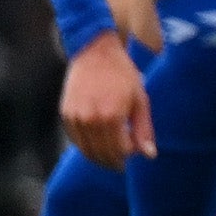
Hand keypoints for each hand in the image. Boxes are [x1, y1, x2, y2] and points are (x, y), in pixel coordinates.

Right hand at [60, 32, 154, 169]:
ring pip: (86, 150)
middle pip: (102, 153)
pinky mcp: (66, 114)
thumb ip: (143, 129)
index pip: (119, 150)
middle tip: (121, 163)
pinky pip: (76, 140)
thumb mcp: (140, 99)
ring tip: (110, 156)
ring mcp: (75, 117)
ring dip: (99, 157)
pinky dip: (86, 147)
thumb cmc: (123, 74)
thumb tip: (149, 155)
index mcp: (112, 116)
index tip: (134, 149)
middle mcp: (91, 119)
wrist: (95, 52)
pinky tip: (96, 144)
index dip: (129, 153)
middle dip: (114, 161)